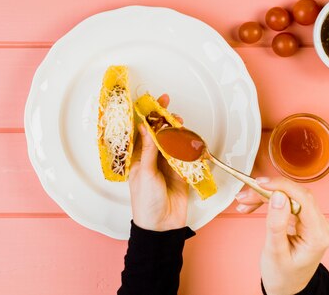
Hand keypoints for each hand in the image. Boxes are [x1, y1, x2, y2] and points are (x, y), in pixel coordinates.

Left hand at [128, 94, 188, 230]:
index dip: (147, 117)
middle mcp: (153, 159)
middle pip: (160, 134)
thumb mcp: (144, 173)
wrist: (162, 226)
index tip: (152, 103)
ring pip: (174, 142)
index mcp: (138, 159)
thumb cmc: (145, 202)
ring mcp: (167, 165)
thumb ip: (149, 150)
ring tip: (180, 122)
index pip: (143, 133)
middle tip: (169, 108)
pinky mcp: (181, 173)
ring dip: (177, 131)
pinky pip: (185, 156)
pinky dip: (189, 147)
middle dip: (165, 120)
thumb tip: (146, 127)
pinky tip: (190, 139)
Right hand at [235, 177, 328, 294]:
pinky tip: (252, 205)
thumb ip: (277, 223)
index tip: (260, 183)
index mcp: (317, 235)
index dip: (281, 186)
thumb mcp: (275, 251)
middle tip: (245, 196)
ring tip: (244, 202)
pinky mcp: (305, 221)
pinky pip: (287, 203)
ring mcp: (314, 222)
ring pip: (289, 197)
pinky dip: (269, 202)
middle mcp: (320, 226)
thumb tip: (278, 196)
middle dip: (268, 192)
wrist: (287, 288)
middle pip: (294, 195)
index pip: (303, 199)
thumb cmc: (282, 275)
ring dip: (265, 197)